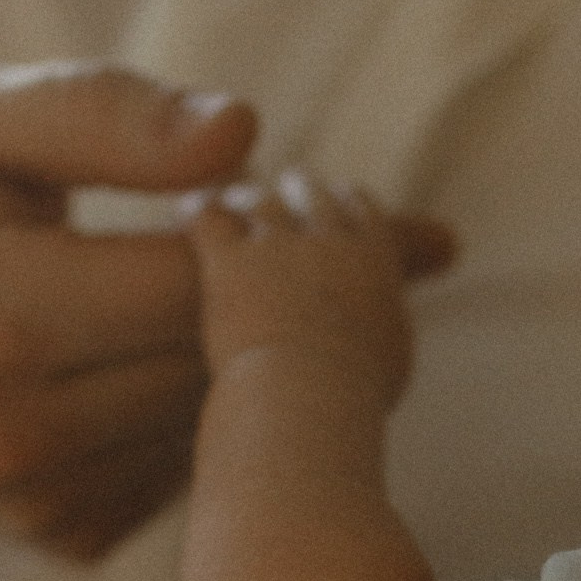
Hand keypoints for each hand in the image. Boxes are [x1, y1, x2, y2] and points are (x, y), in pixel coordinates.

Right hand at [0, 61, 258, 560]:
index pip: (191, 277)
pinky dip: (185, 417)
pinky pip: (193, 468)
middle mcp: (10, 432)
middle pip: (213, 354)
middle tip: (204, 246)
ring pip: (215, 417)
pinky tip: (136, 372)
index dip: (230, 224)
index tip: (206, 193)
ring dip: (220, 356)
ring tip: (162, 301)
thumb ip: (99, 113)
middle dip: (234, 291)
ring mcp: (42, 501)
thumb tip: (242, 128)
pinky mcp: (74, 540)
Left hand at [188, 171, 454, 409]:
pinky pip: (209, 217)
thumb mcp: (391, 354)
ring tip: (236, 198)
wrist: (310, 394)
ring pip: (260, 201)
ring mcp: (277, 245)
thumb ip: (383, 320)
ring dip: (249, 197)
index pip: (361, 211)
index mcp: (374, 258)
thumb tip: (376, 323)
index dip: (347, 202)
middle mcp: (328, 238)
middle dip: (300, 189)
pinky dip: (199, 209)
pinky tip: (189, 209)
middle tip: (290, 186)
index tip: (340, 197)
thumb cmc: (355, 390)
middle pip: (311, 195)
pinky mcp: (229, 260)